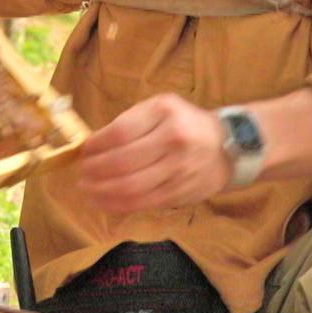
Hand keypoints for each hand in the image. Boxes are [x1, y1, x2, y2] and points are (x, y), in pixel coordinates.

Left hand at [77, 94, 232, 212]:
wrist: (230, 146)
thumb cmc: (186, 124)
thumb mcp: (161, 108)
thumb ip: (130, 122)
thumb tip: (93, 146)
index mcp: (164, 112)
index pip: (119, 132)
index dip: (96, 145)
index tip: (84, 151)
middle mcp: (173, 140)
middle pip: (122, 162)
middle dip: (94, 170)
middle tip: (81, 173)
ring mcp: (178, 169)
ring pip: (130, 187)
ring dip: (100, 191)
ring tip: (86, 189)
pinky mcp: (179, 192)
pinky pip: (142, 203)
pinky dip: (117, 205)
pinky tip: (103, 202)